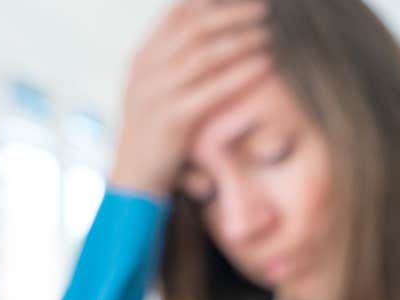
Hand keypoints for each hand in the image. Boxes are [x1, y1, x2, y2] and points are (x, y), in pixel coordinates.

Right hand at [108, 0, 272, 196]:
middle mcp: (146, 71)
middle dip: (231, 14)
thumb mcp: (155, 93)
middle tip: (262, 10)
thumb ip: (172, 64)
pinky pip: (212, 89)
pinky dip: (240, 73)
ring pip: (203, 54)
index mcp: (142, 59)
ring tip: (266, 34)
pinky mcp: (171, 120)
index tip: (241, 0)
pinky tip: (264, 64)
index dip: (209, 1)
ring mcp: (156, 95)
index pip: (176, 14)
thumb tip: (206, 34)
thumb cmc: (153, 138)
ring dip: (240, 39)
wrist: (133, 181)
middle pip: (194, 27)